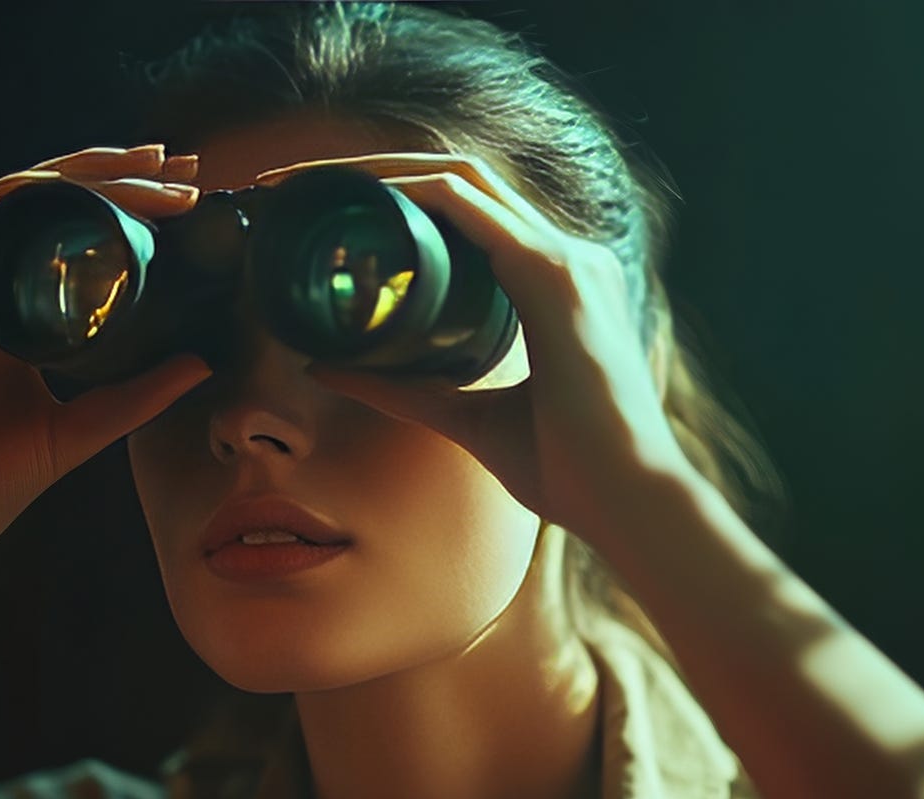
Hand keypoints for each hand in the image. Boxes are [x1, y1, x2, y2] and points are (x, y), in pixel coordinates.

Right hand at [0, 145, 209, 577]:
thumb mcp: (76, 433)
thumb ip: (134, 396)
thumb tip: (203, 362)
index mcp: (17, 317)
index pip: (73, 238)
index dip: (128, 204)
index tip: (187, 191)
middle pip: (46, 208)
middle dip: (113, 173)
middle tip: (178, 163)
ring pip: (8, 206)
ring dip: (74, 180)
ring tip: (139, 170)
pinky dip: (5, 212)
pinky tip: (51, 198)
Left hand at [253, 152, 696, 545]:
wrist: (630, 504)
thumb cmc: (568, 471)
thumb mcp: (464, 420)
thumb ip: (400, 390)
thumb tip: (321, 368)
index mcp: (553, 283)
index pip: (465, 212)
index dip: (393, 196)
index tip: (324, 211)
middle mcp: (564, 256)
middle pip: (455, 180)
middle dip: (370, 170)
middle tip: (293, 183)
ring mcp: (564, 258)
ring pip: (456, 177)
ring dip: (376, 171)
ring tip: (309, 182)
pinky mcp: (554, 276)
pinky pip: (467, 207)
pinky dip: (408, 194)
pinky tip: (360, 197)